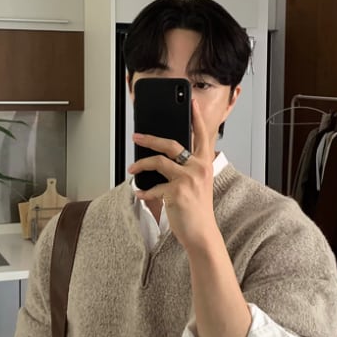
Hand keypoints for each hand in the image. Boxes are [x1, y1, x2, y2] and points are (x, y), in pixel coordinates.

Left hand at [129, 99, 219, 252]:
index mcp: (205, 164)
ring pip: (158, 161)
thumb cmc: (197, 210)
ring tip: (131, 168)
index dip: (196, 118)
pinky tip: (139, 193)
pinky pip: (153, 187)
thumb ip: (187, 169)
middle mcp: (198, 168)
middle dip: (150, 138)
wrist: (201, 233)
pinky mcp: (177, 192)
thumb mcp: (198, 185)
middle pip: (171, 144)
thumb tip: (163, 158)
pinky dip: (143, 191)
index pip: (201, 135)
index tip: (191, 102)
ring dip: (141, 164)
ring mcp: (188, 179)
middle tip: (137, 136)